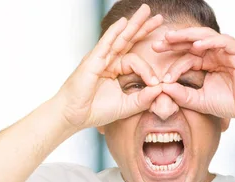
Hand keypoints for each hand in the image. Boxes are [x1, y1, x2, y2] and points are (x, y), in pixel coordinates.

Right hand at [55, 4, 163, 130]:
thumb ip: (143, 99)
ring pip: (120, 38)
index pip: (137, 62)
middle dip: (144, 28)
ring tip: (146, 11)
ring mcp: (101, 59)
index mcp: (116, 71)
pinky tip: (124, 22)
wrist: (74, 116)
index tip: (156, 83)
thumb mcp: (126, 106)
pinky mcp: (93, 61)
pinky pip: (106, 43)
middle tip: (159, 17)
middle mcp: (109, 62)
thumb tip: (161, 89)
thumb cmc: (96, 111)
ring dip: (134, 24)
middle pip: (129, 41)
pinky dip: (115, 32)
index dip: (149, 71)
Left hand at [152, 28, 234, 121]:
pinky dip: (208, 42)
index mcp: (208, 63)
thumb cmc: (230, 103)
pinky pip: (221, 42)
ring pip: (205, 37)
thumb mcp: (200, 101)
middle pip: (192, 42)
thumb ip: (182, 95)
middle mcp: (216, 53)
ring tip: (171, 38)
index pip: (186, 56)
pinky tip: (195, 46)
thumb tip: (163, 89)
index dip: (171, 60)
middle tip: (157, 44)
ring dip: (187, 36)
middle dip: (174, 42)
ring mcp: (227, 51)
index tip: (157, 71)